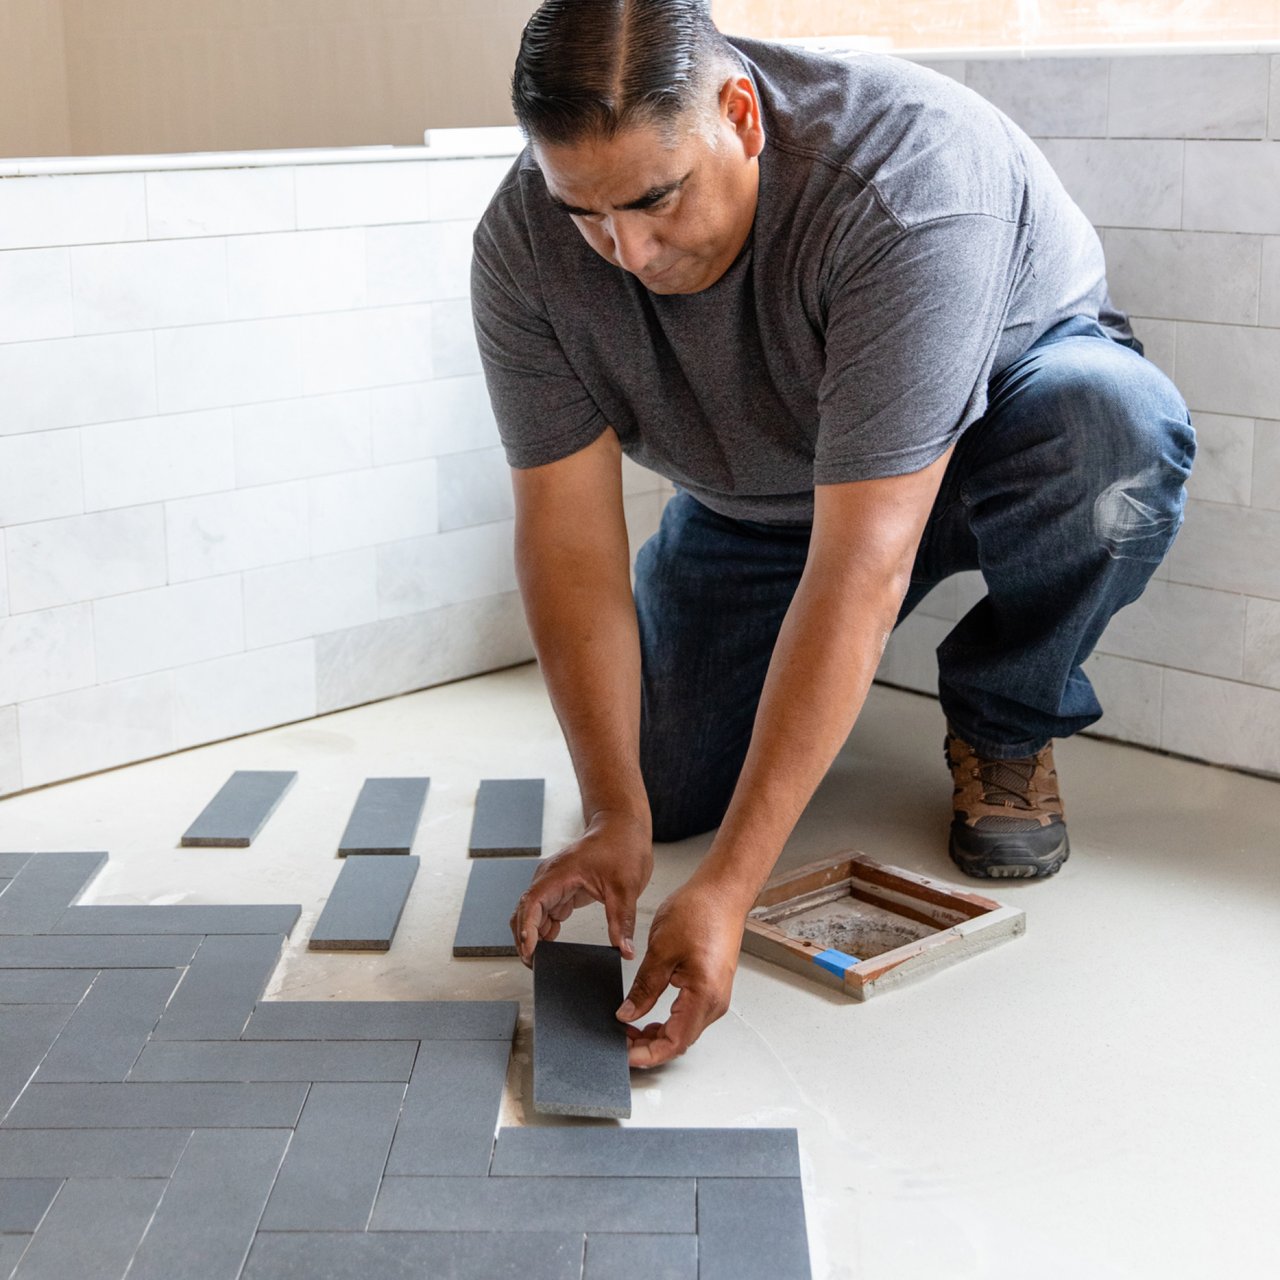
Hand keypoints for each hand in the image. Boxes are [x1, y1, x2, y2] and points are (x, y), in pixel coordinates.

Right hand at [510, 810, 652, 963]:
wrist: (623, 826)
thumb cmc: (621, 845)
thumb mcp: (626, 887)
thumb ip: (622, 921)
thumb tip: (624, 949)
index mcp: (558, 873)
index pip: (531, 903)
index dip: (527, 929)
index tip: (529, 952)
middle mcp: (550, 878)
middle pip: (524, 912)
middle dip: (524, 939)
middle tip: (535, 965)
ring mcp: (554, 884)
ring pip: (531, 915)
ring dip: (533, 937)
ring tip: (543, 962)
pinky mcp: (562, 890)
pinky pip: (544, 914)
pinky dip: (544, 931)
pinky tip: (551, 947)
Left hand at [617, 874, 747, 1068]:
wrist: (723, 891)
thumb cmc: (700, 911)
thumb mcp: (661, 951)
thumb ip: (644, 988)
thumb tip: (627, 1014)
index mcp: (704, 995)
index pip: (673, 1042)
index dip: (647, 1054)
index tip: (623, 1055)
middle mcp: (715, 1001)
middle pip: (679, 1041)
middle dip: (648, 1046)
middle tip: (619, 1040)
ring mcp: (716, 994)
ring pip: (684, 1029)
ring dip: (657, 1034)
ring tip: (629, 1027)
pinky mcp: (712, 985)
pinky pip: (689, 1014)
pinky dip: (667, 1020)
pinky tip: (648, 1012)